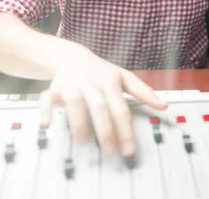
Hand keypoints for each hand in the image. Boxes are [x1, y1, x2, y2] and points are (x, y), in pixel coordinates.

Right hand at [38, 45, 166, 156]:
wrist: (70, 56)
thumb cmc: (100, 71)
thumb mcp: (123, 77)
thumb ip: (143, 92)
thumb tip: (163, 105)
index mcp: (110, 83)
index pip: (121, 109)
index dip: (125, 130)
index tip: (129, 150)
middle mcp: (92, 84)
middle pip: (100, 108)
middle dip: (105, 131)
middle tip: (110, 151)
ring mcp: (72, 85)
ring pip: (75, 102)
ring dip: (78, 122)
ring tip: (84, 141)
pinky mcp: (54, 88)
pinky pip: (46, 98)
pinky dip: (45, 110)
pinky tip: (47, 124)